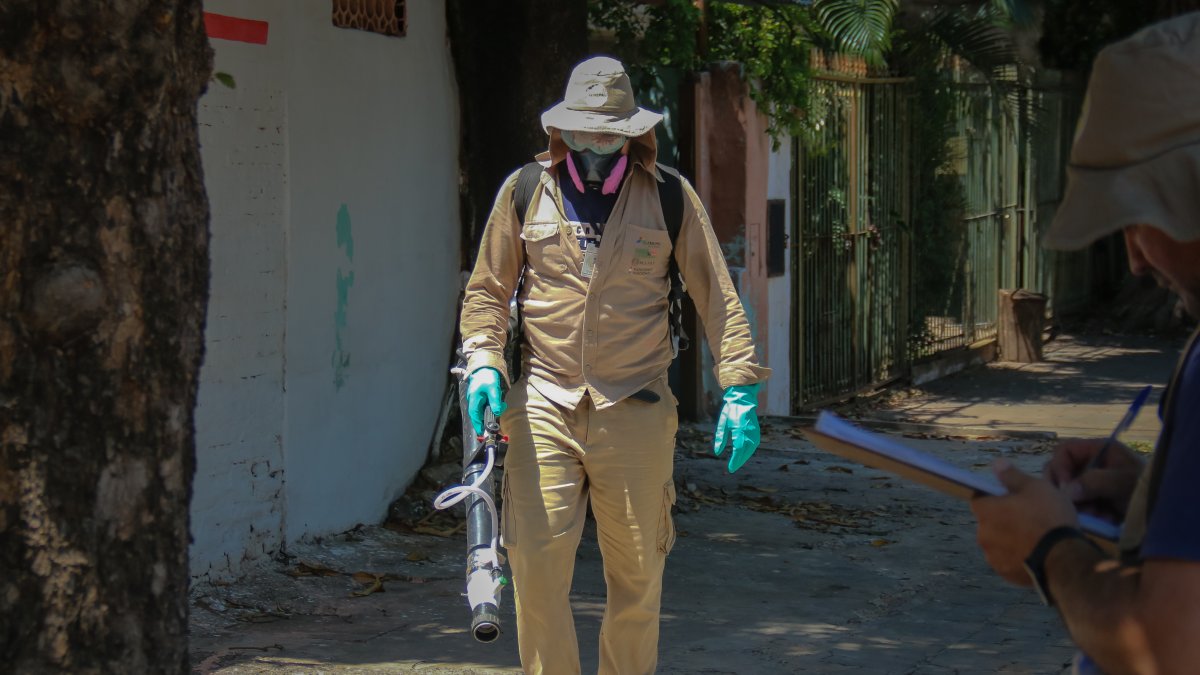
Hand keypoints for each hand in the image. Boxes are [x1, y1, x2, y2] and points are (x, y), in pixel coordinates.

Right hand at [466, 367, 505, 434]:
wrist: (485, 364)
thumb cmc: (487, 376)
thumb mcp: (493, 389)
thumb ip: (495, 401)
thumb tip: (497, 412)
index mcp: (474, 399)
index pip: (475, 416)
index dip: (478, 425)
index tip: (482, 433)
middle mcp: (473, 400)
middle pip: (479, 415)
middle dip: (487, 419)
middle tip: (496, 423)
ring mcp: (476, 398)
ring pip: (482, 409)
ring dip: (491, 411)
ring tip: (500, 408)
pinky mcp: (481, 395)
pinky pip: (485, 405)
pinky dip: (491, 406)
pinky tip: (498, 404)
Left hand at [712, 384, 760, 472]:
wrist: (743, 398)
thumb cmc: (730, 410)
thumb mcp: (723, 423)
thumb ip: (720, 438)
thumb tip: (717, 452)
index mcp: (739, 429)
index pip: (738, 449)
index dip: (735, 460)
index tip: (730, 468)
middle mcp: (748, 431)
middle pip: (746, 451)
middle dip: (740, 461)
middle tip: (733, 468)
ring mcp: (754, 431)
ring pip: (751, 448)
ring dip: (745, 456)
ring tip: (738, 462)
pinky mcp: (756, 430)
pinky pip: (754, 444)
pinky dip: (749, 451)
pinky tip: (744, 454)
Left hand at [971, 459, 1078, 585]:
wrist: (1063, 558)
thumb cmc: (1048, 517)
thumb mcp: (1035, 488)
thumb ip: (1012, 476)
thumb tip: (996, 464)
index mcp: (985, 511)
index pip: (980, 499)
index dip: (996, 498)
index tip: (1014, 500)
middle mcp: (982, 534)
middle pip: (989, 522)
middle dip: (1004, 520)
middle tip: (1030, 519)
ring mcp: (992, 556)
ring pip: (998, 543)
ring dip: (1010, 540)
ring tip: (1035, 539)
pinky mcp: (1004, 573)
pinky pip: (1008, 561)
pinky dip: (1017, 557)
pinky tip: (1035, 554)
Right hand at [1043, 438, 1143, 518]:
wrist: (1166, 512)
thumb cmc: (1146, 489)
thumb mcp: (1122, 482)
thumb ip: (1094, 482)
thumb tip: (1066, 491)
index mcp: (1099, 450)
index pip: (1065, 450)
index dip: (1060, 466)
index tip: (1065, 487)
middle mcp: (1094, 463)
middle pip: (1064, 471)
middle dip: (1069, 490)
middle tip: (1075, 506)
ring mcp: (1095, 482)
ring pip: (1071, 491)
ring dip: (1079, 505)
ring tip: (1095, 516)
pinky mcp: (1097, 499)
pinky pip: (1081, 504)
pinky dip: (1088, 513)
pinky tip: (1103, 519)